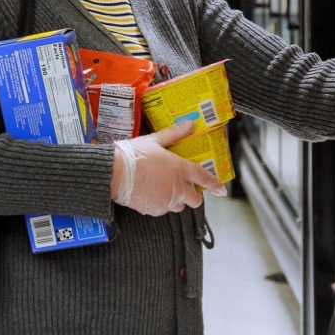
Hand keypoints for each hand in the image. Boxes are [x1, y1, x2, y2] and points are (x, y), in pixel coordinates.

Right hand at [112, 121, 226, 216]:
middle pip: (196, 200)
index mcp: (180, 168)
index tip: (221, 190)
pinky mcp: (154, 209)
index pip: (204, 178)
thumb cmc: (133, 154)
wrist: (114, 172)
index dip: (215, 185)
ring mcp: (166, 200)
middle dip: (193, 195)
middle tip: (184, 188)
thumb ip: (174, 134)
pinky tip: (150, 193)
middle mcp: (177, 187)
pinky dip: (161, 204)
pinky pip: (163, 210)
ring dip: (176, 200)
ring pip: (179, 206)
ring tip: (163, 189)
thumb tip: (190, 124)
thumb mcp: (154, 141)